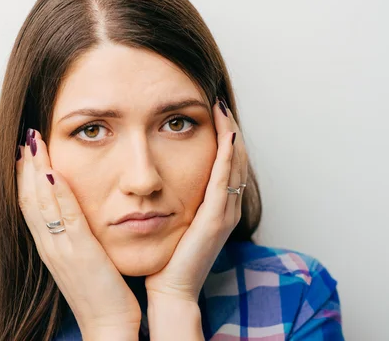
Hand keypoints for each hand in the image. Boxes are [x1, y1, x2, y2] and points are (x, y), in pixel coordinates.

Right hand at [16, 129, 141, 338]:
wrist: (108, 327)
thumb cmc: (100, 294)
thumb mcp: (82, 261)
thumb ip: (74, 238)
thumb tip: (73, 217)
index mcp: (50, 248)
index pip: (30, 206)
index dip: (25, 177)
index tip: (25, 152)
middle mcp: (50, 246)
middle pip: (29, 199)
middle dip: (26, 166)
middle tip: (25, 137)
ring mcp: (62, 249)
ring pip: (42, 203)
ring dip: (37, 170)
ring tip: (34, 142)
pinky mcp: (81, 253)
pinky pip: (66, 217)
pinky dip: (58, 193)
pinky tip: (55, 171)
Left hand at [145, 96, 247, 302]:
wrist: (169, 288)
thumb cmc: (166, 256)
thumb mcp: (171, 218)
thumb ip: (171, 196)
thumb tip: (154, 175)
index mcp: (216, 205)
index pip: (224, 161)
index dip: (221, 134)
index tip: (208, 107)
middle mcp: (226, 206)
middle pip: (234, 157)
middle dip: (227, 126)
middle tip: (216, 99)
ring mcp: (225, 212)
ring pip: (234, 163)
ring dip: (229, 133)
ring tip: (220, 107)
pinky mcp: (217, 218)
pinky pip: (225, 179)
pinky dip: (226, 154)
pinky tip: (224, 132)